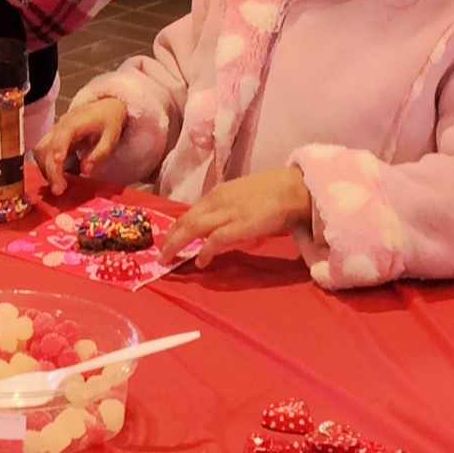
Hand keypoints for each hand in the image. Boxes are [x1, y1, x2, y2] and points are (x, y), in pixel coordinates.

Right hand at [32, 98, 127, 195]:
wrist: (104, 108)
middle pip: (46, 147)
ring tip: (58, 187)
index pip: (63, 134)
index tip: (57, 162)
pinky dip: (46, 167)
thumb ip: (99, 153)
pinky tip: (57, 179)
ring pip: (40, 151)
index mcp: (75, 123)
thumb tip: (84, 170)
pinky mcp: (52, 139)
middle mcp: (59, 126)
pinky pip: (42, 153)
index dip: (58, 147)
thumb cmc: (108, 123)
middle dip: (50, 170)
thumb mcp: (111, 138)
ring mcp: (53, 132)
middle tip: (59, 190)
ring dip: (45, 170)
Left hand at [159, 167, 312, 264]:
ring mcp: (227, 213)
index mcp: (218, 194)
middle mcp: (217, 202)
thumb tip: (214, 228)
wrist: (293, 190)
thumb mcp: (241, 196)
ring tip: (168, 259)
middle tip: (160, 254)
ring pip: (193, 229)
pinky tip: (200, 263)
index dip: (176, 227)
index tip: (168, 239)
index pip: (189, 212)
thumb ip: (226, 209)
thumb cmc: (272, 192)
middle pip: (185, 221)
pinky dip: (205, 252)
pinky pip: (215, 241)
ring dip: (178, 245)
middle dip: (170, 238)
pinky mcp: (239, 226)